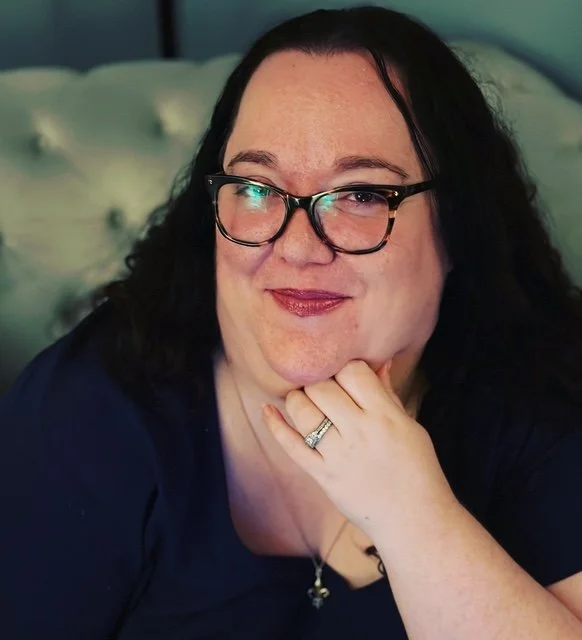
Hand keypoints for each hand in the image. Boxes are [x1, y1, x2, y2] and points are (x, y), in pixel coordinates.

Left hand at [262, 360, 456, 534]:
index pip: (354, 372)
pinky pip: (292, 447)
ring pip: (304, 412)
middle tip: (322, 387)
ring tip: (304, 398)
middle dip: (319, 381)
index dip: (345, 367)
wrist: (414, 521)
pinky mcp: (323, 476)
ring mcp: (338, 455)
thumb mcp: (410, 426)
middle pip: (323, 388)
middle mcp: (360, 432)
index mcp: (385, 416)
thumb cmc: (418, 470)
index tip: (344, 375)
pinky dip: (275, 426)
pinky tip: (266, 409)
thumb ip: (388, 395)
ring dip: (298, 398)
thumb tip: (379, 363)